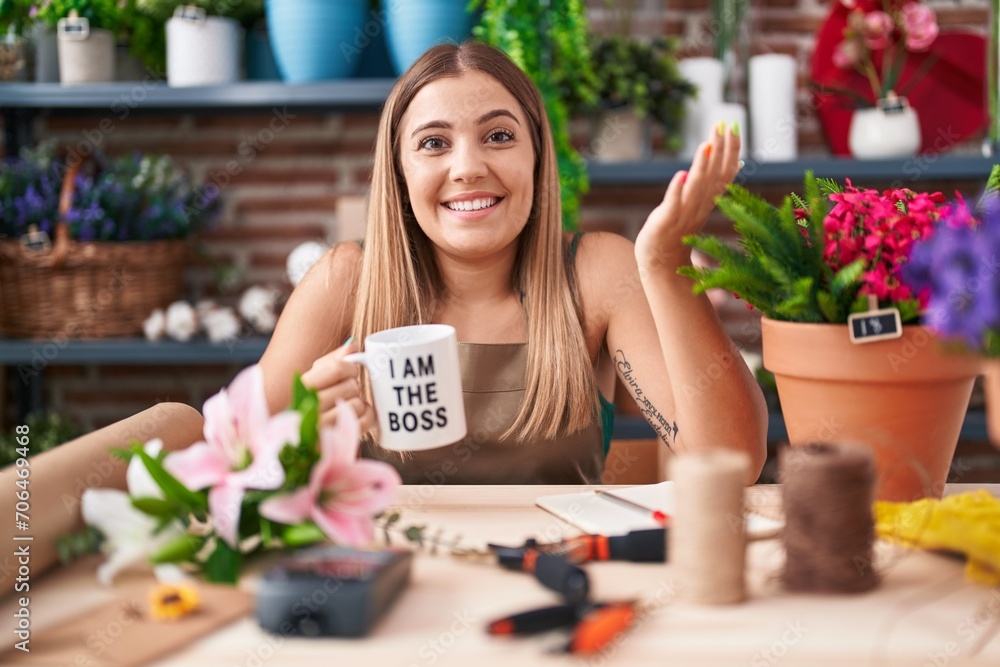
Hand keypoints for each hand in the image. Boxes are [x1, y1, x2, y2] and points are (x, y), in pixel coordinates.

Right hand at [300, 339, 375, 431]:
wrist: (296, 437)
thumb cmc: (308, 401)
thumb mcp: (315, 378)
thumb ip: (333, 360)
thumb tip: (353, 344)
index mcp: (304, 385)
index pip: (337, 368)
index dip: (350, 367)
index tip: (350, 371)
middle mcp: (310, 406)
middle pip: (350, 386)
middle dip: (352, 387)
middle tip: (345, 392)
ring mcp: (323, 427)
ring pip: (357, 404)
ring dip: (358, 403)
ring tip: (347, 405)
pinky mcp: (336, 441)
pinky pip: (364, 422)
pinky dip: (366, 417)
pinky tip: (357, 415)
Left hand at [635, 122, 741, 273]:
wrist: (662, 262)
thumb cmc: (680, 230)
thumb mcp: (701, 203)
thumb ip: (716, 183)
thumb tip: (737, 160)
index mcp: (709, 201)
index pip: (725, 172)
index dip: (730, 150)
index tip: (733, 127)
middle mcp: (700, 206)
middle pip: (713, 176)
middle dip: (719, 151)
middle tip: (722, 126)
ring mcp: (683, 214)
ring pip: (696, 188)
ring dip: (702, 166)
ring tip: (706, 144)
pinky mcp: (665, 221)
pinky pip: (672, 205)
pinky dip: (677, 190)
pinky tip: (681, 174)